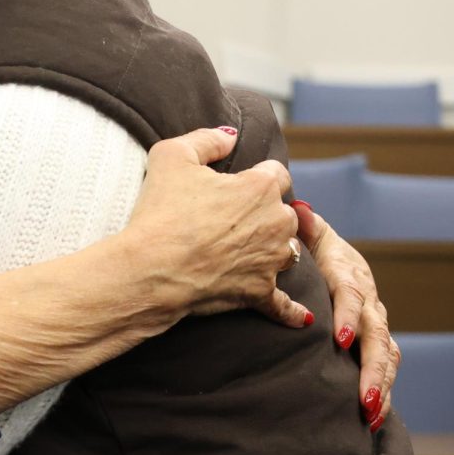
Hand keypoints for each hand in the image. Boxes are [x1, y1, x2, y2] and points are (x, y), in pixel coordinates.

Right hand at [126, 128, 308, 328]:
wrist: (151, 268)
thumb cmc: (160, 211)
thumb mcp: (171, 155)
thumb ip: (206, 139)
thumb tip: (230, 137)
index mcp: (260, 187)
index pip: (276, 174)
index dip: (257, 177)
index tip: (239, 185)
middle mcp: (276, 223)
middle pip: (285, 212)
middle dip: (266, 214)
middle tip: (234, 220)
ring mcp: (271, 260)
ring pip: (287, 251)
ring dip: (273, 250)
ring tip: (246, 252)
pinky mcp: (260, 292)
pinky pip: (284, 304)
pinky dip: (291, 310)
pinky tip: (302, 317)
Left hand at [293, 200, 398, 431]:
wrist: (334, 254)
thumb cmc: (312, 245)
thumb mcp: (308, 232)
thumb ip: (304, 225)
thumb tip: (296, 211)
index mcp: (349, 273)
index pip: (351, 295)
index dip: (348, 316)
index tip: (339, 339)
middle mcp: (368, 300)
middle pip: (377, 335)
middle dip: (372, 367)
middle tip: (363, 396)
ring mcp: (375, 323)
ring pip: (386, 355)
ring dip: (381, 386)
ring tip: (369, 414)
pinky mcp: (375, 341)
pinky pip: (385, 367)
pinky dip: (383, 394)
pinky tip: (372, 421)